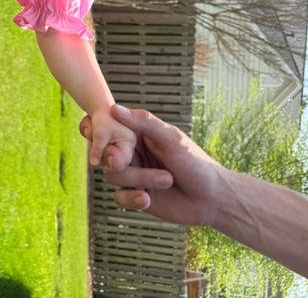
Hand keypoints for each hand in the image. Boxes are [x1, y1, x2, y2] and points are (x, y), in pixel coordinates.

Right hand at [83, 105, 227, 226]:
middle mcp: (133, 154)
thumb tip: (114, 109)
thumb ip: (145, 123)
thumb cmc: (196, 163)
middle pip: (107, 155)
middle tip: (122, 161)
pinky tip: (147, 199)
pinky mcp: (136, 197)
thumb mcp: (172, 138)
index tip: (94, 133)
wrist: (213, 199)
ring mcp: (134, 176)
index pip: (109, 129)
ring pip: (114, 176)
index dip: (98, 132)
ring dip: (139, 179)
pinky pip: (119, 197)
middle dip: (118, 160)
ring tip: (166, 180)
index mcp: (139, 135)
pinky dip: (131, 199)